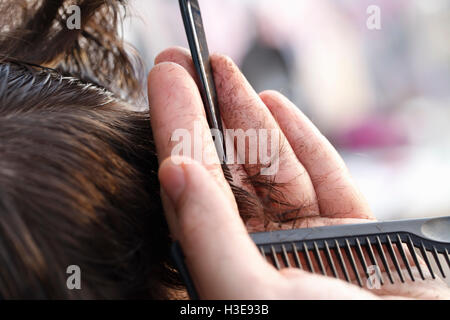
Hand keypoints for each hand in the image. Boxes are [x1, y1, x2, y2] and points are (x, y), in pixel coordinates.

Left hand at [149, 47, 449, 298]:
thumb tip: (175, 172)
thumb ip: (212, 239)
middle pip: (226, 174)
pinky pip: (323, 178)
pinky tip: (274, 107)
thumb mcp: (257, 295)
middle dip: (204, 114)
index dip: (174, 133)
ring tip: (225, 73)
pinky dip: (302, 141)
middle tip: (182, 63)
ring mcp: (307, 240)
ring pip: (272, 168)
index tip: (165, 82)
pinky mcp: (351, 231)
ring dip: (248, 116)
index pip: (190, 193)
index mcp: (227, 272)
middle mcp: (261, 254)